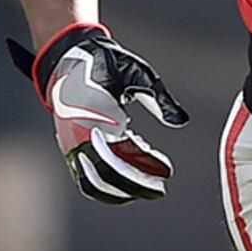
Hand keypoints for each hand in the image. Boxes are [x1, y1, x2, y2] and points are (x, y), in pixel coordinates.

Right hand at [8, 24, 188, 203]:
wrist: (70, 59)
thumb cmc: (106, 64)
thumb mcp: (137, 73)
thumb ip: (158, 98)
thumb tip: (181, 121)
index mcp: (91, 116)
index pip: (115, 155)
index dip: (143, 168)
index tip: (166, 172)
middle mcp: (76, 134)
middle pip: (104, 176)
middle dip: (134, 186)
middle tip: (160, 188)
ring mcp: (71, 144)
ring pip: (92, 182)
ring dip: (120, 191)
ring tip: (147, 189)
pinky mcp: (72, 149)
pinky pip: (86, 177)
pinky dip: (107, 186)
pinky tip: (130, 183)